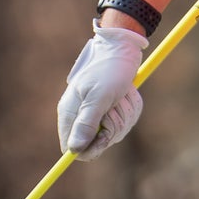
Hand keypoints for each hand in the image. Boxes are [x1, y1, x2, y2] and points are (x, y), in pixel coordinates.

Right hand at [57, 24, 148, 159]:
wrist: (122, 48)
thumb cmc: (109, 69)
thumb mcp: (99, 97)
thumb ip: (86, 123)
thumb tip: (74, 150)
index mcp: (70, 113)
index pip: (72, 149)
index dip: (89, 149)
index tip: (104, 136)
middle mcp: (80, 116)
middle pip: (95, 144)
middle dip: (111, 129)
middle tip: (114, 108)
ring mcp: (96, 113)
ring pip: (112, 134)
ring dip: (122, 117)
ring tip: (121, 96)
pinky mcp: (110, 109)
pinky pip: (122, 123)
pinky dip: (128, 111)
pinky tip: (126, 95)